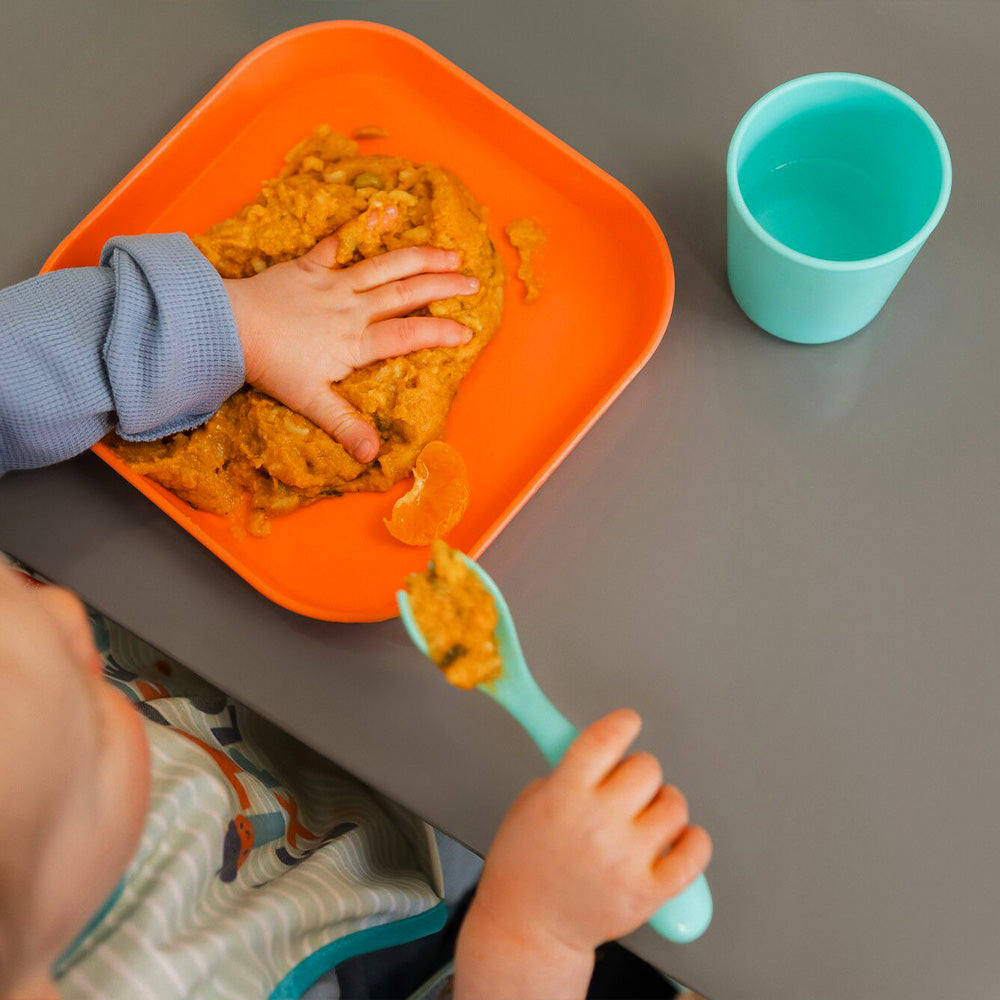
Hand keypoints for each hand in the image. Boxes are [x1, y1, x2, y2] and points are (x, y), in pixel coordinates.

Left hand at [223, 232, 478, 462]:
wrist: (229, 325)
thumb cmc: (272, 365)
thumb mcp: (311, 401)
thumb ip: (345, 425)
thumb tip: (373, 455)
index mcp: (356, 341)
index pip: (408, 334)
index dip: (440, 332)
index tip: (468, 331)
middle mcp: (353, 308)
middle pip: (407, 293)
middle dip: (443, 287)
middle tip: (473, 283)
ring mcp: (334, 282)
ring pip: (386, 265)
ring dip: (420, 257)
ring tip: (450, 253)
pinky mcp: (310, 266)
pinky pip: (339, 245)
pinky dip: (359, 231)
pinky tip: (381, 214)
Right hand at [455, 709, 710, 999]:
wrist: (527, 927)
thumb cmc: (525, 865)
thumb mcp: (532, 801)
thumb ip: (570, 773)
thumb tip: (608, 750)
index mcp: (564, 796)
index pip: (606, 739)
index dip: (622, 723)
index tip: (628, 722)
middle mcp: (598, 824)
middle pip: (646, 768)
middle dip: (638, 771)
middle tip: (626, 787)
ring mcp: (626, 860)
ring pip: (674, 805)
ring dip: (663, 804)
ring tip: (645, 817)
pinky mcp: (648, 892)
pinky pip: (694, 853)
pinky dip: (693, 841)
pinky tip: (677, 839)